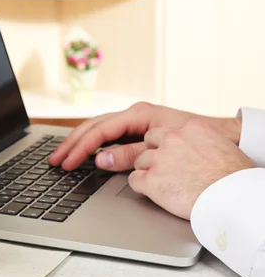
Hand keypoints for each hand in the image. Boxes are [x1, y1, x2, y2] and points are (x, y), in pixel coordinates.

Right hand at [48, 102, 241, 171]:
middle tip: (54, 161)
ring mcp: (133, 123)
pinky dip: (91, 144)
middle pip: (92, 127)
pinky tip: (82, 153)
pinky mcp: (136, 132)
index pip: (98, 130)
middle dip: (71, 144)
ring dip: (78, 143)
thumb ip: (130, 154)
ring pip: (97, 130)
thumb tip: (100, 159)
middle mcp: (132, 115)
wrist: (221, 136)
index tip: (67, 162)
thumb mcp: (160, 148)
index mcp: (137, 114)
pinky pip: (107, 136)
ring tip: (61, 157)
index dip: (80, 147)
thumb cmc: (196, 139)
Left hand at [130, 119, 254, 219]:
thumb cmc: (235, 179)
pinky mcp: (151, 180)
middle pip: (149, 141)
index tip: (173, 155)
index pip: (168, 130)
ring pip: (140, 161)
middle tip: (164, 169)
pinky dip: (141, 187)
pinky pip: (134, 180)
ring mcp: (160, 159)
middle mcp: (173, 139)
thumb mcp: (222, 148)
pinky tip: (151, 192)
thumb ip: (202, 144)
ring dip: (147, 172)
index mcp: (192, 129)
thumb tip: (199, 152)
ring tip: (162, 184)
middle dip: (154, 154)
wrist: (234, 198)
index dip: (169, 145)